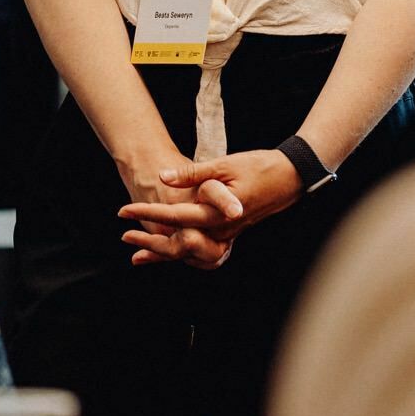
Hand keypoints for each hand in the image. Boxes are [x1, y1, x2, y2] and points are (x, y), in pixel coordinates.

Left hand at [118, 149, 302, 266]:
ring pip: (188, 249)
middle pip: (177, 244)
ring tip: (136, 251)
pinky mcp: (229, 232)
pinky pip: (199, 246)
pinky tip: (168, 247)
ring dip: (161, 249)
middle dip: (149, 241)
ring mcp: (225, 235)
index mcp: (215, 214)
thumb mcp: (223, 164)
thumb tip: (163, 177)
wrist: (290, 178)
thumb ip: (192, 173)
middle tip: (124, 234)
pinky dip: (180, 248)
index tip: (124, 211)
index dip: (147, 214)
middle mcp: (219, 231)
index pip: (174, 217)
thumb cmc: (258, 167)